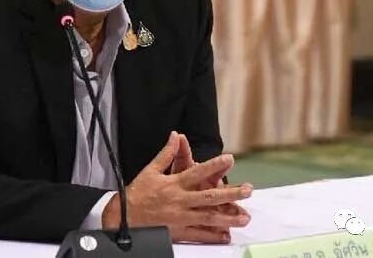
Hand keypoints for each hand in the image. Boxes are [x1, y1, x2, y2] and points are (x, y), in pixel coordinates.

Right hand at [102, 132, 252, 243]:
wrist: (124, 217)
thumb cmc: (137, 193)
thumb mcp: (150, 170)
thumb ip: (166, 153)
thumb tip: (175, 136)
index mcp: (174, 184)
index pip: (198, 172)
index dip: (214, 165)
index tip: (230, 159)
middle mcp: (180, 200)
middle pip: (209, 196)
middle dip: (230, 194)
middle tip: (248, 190)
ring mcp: (181, 217)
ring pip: (208, 217)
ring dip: (228, 217)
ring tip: (244, 217)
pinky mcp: (178, 231)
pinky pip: (199, 234)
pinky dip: (213, 235)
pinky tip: (227, 235)